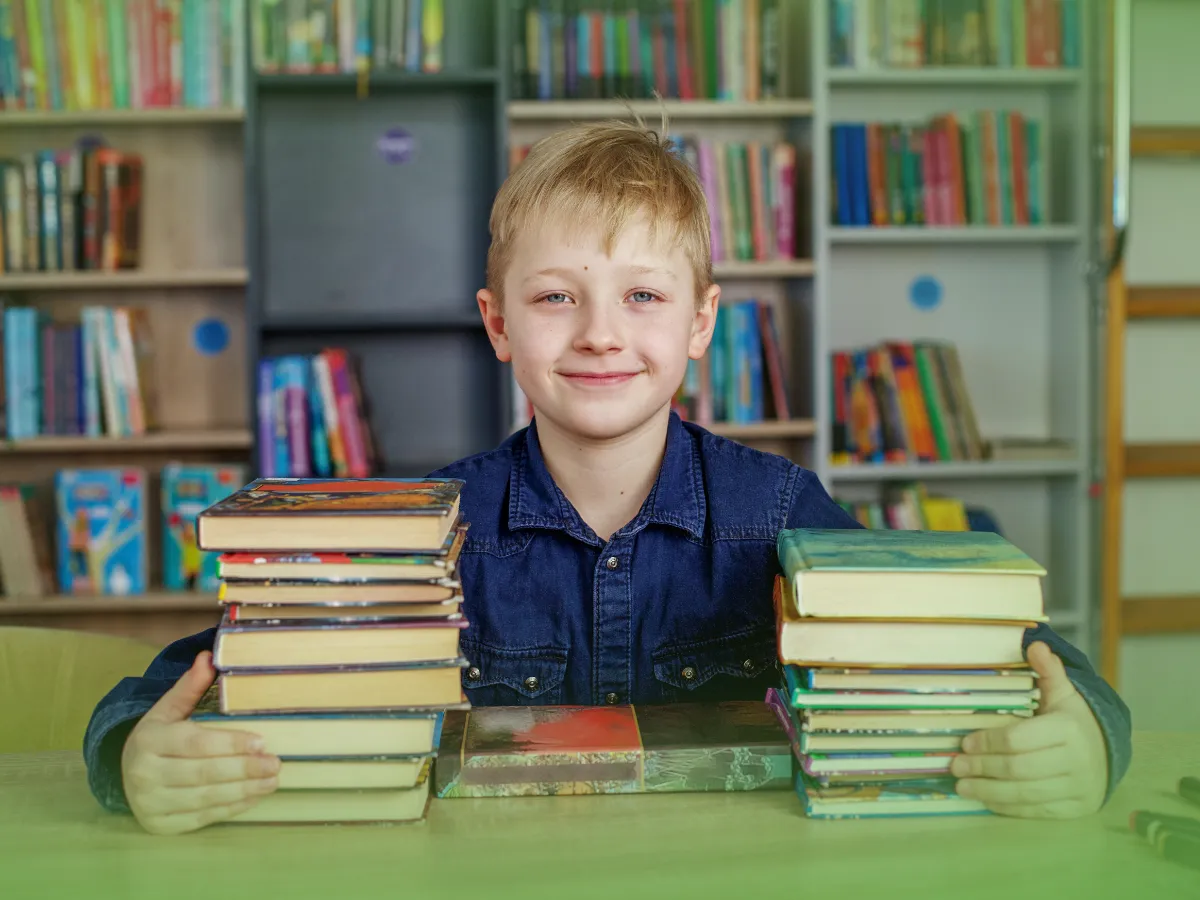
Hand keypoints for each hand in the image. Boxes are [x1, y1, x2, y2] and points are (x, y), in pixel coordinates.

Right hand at [121, 651, 279, 834]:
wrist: (125, 774)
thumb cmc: (158, 737)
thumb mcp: (167, 709)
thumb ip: (190, 686)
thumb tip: (209, 657)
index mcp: (150, 740)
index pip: (196, 743)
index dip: (231, 743)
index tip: (262, 742)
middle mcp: (145, 774)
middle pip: (203, 773)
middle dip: (244, 769)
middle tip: (275, 764)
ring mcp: (151, 804)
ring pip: (206, 798)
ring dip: (244, 790)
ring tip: (272, 780)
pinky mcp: (161, 826)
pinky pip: (203, 817)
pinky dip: (232, 807)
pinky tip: (254, 796)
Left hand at [951, 641, 1107, 818]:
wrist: (1107, 754)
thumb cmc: (1073, 721)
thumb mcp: (1064, 694)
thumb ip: (1049, 672)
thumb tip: (1035, 645)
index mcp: (1069, 729)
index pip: (1019, 739)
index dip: (989, 742)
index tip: (964, 743)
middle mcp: (1077, 761)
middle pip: (1019, 769)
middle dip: (982, 768)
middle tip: (955, 766)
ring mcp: (1078, 789)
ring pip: (1025, 794)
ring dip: (988, 791)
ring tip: (962, 786)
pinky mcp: (1075, 810)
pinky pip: (1035, 811)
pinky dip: (1007, 806)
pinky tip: (986, 798)